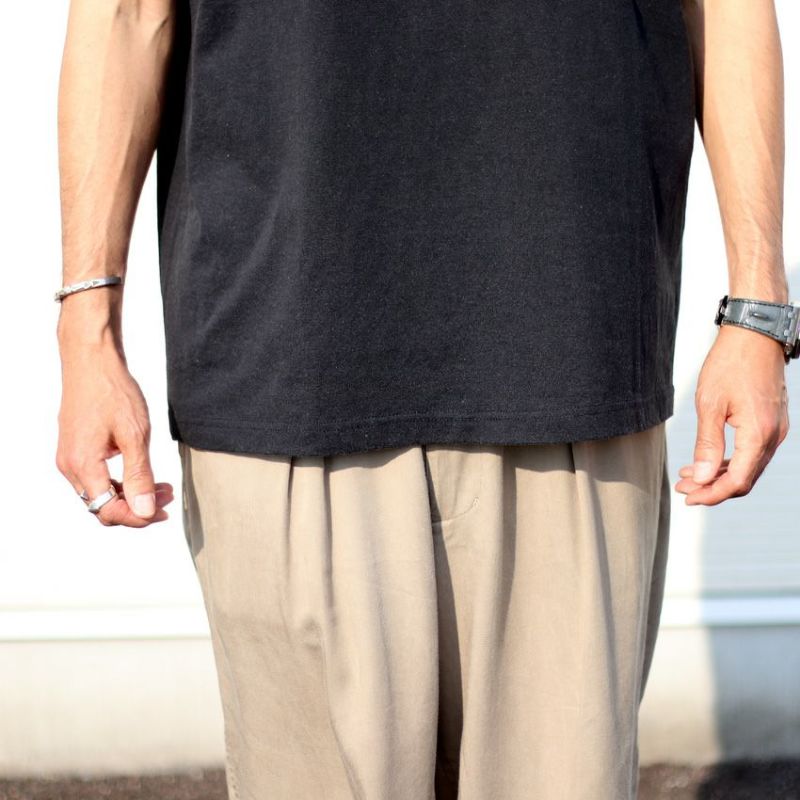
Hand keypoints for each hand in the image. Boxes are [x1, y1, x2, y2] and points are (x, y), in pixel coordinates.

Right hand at [56, 334, 173, 526]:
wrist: (92, 361)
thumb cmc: (113, 391)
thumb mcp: (135, 435)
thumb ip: (139, 476)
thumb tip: (144, 511)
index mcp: (83, 466)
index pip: (108, 510)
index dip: (137, 517)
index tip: (163, 511)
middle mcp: (71, 466)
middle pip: (102, 506)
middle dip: (137, 507)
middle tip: (167, 497)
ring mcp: (70, 458)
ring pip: (100, 493)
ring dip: (130, 495)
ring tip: (161, 487)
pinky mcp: (76, 449)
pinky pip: (96, 477)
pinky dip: (120, 481)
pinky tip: (142, 474)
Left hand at [675, 324, 789, 505]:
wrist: (754, 335)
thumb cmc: (730, 364)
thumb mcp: (710, 404)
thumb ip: (707, 444)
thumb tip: (701, 477)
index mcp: (759, 434)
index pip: (737, 481)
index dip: (712, 494)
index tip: (688, 497)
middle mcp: (773, 436)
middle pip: (744, 479)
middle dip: (712, 488)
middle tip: (683, 489)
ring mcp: (775, 430)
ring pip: (748, 467)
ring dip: (719, 475)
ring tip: (688, 476)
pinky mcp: (771, 422)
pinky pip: (751, 452)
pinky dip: (728, 460)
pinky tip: (705, 460)